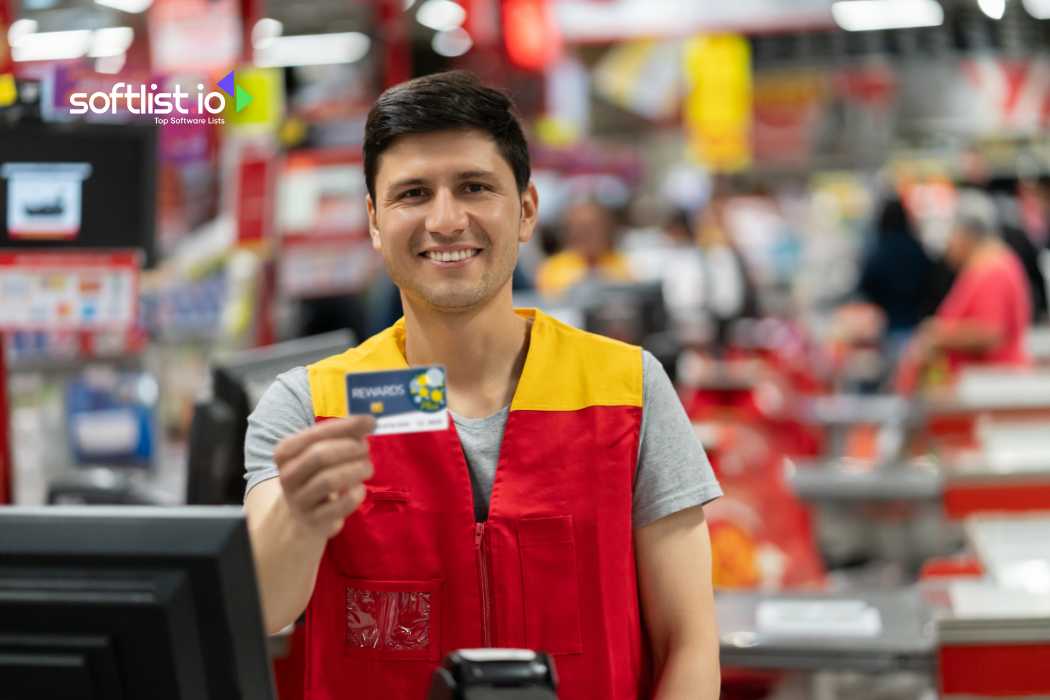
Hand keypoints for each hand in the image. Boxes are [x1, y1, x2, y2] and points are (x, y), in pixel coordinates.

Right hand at [273, 415, 376, 539]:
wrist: (300, 517)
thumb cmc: (315, 476)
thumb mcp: (320, 453)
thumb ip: (343, 435)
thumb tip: (368, 421)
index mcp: (285, 452)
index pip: (316, 433)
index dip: (346, 426)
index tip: (370, 421)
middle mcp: (287, 476)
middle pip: (320, 455)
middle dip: (350, 448)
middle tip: (366, 448)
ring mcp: (299, 500)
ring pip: (329, 480)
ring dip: (356, 470)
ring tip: (367, 467)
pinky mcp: (314, 520)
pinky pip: (340, 505)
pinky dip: (356, 494)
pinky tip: (360, 488)